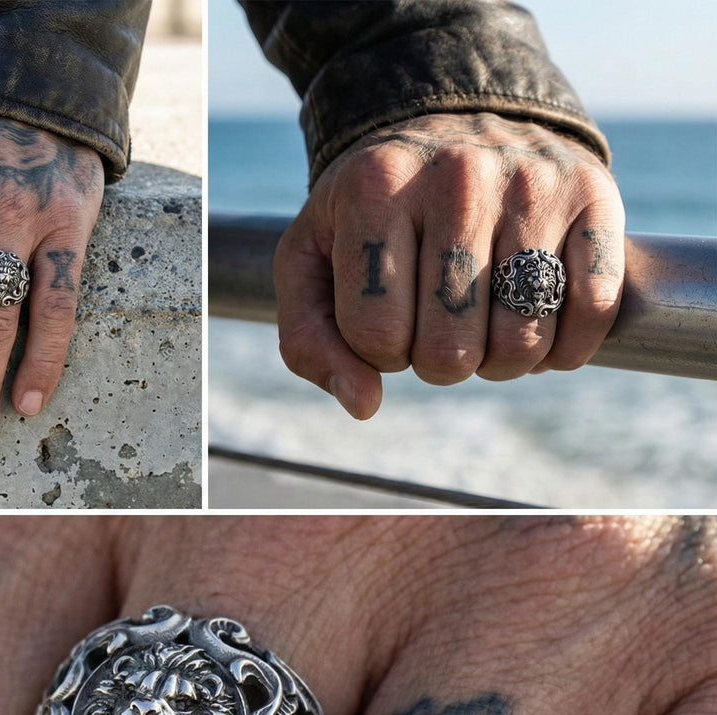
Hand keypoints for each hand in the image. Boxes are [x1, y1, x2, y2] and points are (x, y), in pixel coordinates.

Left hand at [275, 113, 624, 416]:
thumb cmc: (368, 214)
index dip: (377, 352)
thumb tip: (363, 405)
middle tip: (435, 326)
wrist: (450, 122)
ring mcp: (533, 183)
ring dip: (497, 361)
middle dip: (436, 363)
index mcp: (376, 188)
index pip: (375, 335)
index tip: (384, 318)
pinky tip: (536, 323)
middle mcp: (458, 176)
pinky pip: (591, 312)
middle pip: (449, 351)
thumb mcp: (309, 264)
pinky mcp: (593, 194)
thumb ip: (309, 342)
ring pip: (519, 343)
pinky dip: (563, 346)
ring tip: (482, 323)